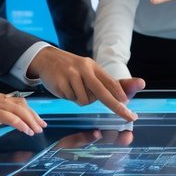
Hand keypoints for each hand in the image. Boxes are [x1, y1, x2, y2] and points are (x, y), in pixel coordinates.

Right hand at [0, 90, 45, 135]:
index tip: (37, 120)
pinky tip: (24, 129)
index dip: (29, 110)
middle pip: (18, 103)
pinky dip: (17, 122)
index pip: (15, 101)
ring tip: (35, 130)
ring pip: (14, 108)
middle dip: (32, 115)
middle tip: (42, 126)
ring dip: (27, 120)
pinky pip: (3, 115)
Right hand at [28, 47, 143, 121]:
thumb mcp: (88, 69)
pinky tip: (65, 88)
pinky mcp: (60, 83)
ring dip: (81, 100)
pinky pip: (71, 99)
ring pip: (85, 100)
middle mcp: (85, 69)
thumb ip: (103, 82)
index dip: (120, 93)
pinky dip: (70, 97)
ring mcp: (72, 75)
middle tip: (128, 116)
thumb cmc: (72, 68)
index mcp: (94, 67)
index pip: (110, 81)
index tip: (129, 104)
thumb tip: (123, 94)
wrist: (46, 59)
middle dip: (116, 106)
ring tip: (74, 90)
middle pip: (102, 91)